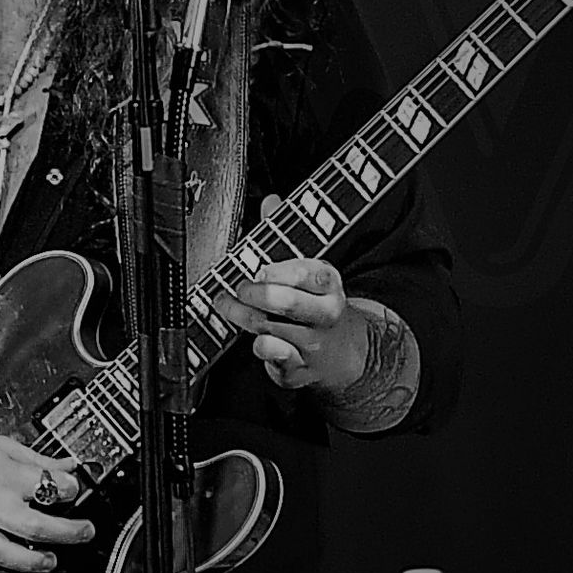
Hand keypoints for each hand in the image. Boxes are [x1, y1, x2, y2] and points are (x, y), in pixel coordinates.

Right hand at [0, 432, 92, 572]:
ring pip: (9, 556)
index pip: (46, 485)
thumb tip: (69, 466)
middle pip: (36, 526)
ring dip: (36, 561)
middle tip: (84, 532)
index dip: (70, 488)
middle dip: (69, 532)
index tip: (75, 491)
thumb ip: (34, 458)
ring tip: (49, 559)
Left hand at [211, 196, 367, 392]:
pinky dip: (261, 350)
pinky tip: (254, 339)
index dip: (277, 271)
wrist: (344, 351)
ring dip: (242, 317)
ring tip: (227, 305)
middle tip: (239, 288)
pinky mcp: (301, 370)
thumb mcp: (309, 270)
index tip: (259, 269)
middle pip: (286, 303)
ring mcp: (314, 345)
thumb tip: (271, 202)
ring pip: (270, 330)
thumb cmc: (316, 304)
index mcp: (329, 284)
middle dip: (255, 294)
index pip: (307, 274)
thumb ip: (285, 238)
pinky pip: (274, 360)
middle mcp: (326, 314)